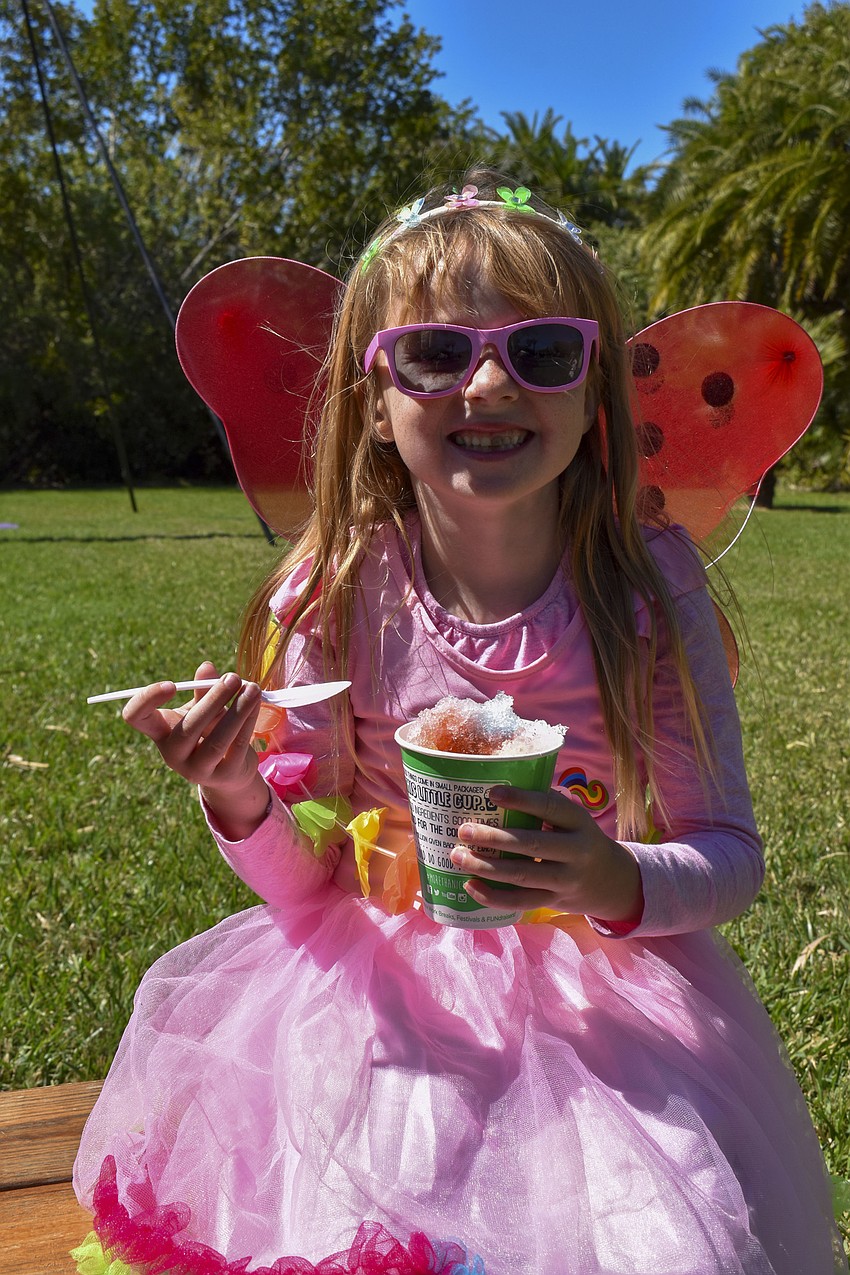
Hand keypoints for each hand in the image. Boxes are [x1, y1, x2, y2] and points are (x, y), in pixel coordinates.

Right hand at [122, 661, 268, 837]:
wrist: (229, 772)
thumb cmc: (209, 731)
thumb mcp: (202, 709)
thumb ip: (203, 690)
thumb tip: (206, 666)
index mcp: (161, 732)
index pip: (136, 717)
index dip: (147, 699)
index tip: (171, 685)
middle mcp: (173, 754)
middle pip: (187, 729)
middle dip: (212, 700)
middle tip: (232, 677)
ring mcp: (198, 769)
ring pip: (217, 741)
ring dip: (238, 711)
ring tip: (252, 688)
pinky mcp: (224, 775)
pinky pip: (237, 745)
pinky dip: (248, 721)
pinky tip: (256, 703)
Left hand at [449, 785, 643, 922]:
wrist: (611, 881)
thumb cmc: (579, 839)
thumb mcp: (574, 820)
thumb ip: (546, 806)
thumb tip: (498, 787)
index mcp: (579, 822)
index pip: (550, 807)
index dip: (521, 800)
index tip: (492, 793)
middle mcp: (576, 851)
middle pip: (532, 844)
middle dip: (495, 837)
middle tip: (464, 830)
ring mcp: (566, 880)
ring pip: (523, 875)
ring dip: (487, 867)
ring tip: (458, 856)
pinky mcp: (554, 901)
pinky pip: (521, 901)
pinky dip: (494, 897)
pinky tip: (470, 886)